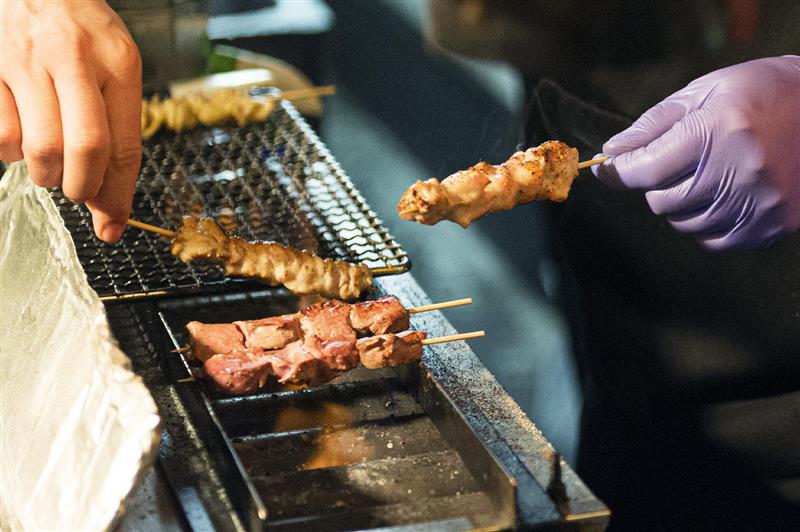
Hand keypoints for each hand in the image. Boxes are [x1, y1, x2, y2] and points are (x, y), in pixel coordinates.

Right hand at [1, 0, 141, 242]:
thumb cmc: (79, 28)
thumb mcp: (114, 66)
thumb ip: (116, 130)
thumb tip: (109, 205)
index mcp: (117, 63)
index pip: (124, 146)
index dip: (119, 196)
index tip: (113, 225)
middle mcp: (73, 59)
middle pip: (85, 150)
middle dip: (82, 188)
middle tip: (77, 190)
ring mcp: (24, 60)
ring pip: (38, 148)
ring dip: (45, 172)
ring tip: (50, 158)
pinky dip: (9, 149)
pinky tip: (21, 130)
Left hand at [593, 56, 799, 249]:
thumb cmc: (761, 91)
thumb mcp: (703, 92)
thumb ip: (653, 125)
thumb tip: (612, 152)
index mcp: (716, 132)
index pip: (645, 170)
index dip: (619, 172)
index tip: (608, 170)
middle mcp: (737, 172)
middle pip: (661, 202)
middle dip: (657, 184)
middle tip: (677, 163)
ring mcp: (758, 203)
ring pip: (685, 223)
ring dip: (682, 204)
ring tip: (705, 176)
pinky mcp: (774, 224)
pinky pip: (714, 241)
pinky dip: (706, 223)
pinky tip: (720, 197)